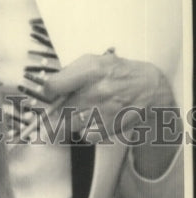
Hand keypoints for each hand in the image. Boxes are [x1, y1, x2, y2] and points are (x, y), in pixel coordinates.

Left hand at [27, 52, 178, 152]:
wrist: (150, 88)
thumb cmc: (118, 73)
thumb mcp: (97, 62)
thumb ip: (71, 73)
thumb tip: (47, 89)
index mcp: (90, 70)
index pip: (52, 86)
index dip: (48, 92)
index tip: (51, 94)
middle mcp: (95, 91)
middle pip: (58, 111)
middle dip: (57, 112)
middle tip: (68, 106)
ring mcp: (101, 111)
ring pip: (68, 125)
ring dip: (71, 121)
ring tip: (85, 111)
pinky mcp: (107, 128)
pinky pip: (84, 136)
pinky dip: (86, 131)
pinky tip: (96, 120)